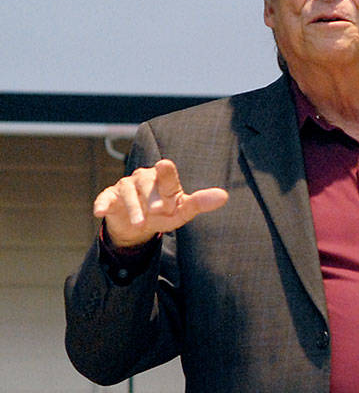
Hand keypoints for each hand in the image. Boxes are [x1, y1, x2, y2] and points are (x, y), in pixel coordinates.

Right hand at [93, 159, 228, 247]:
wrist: (138, 227)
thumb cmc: (164, 213)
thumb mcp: (182, 211)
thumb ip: (200, 203)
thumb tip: (224, 196)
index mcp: (163, 180)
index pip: (166, 176)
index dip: (166, 174)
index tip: (164, 165)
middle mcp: (143, 179)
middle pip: (146, 183)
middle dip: (152, 197)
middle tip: (159, 211)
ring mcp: (125, 188)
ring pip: (128, 191)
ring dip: (134, 207)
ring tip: (140, 223)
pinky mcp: (109, 198)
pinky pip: (105, 198)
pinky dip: (102, 203)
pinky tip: (100, 211)